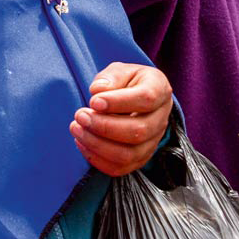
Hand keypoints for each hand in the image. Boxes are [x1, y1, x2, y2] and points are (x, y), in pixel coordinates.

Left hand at [70, 62, 171, 176]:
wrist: (136, 97)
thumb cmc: (127, 82)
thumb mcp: (121, 70)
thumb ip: (111, 77)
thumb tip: (98, 90)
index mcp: (160, 90)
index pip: (145, 99)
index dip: (118, 102)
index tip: (93, 101)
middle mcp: (161, 118)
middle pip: (138, 131)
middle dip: (104, 126)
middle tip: (80, 115)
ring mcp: (153, 142)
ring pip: (129, 154)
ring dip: (98, 145)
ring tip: (77, 129)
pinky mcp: (141, 158)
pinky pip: (121, 168)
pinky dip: (98, 160)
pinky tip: (82, 143)